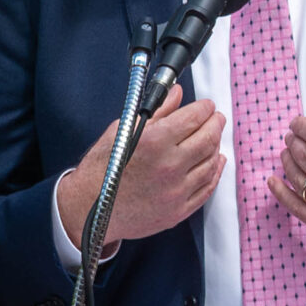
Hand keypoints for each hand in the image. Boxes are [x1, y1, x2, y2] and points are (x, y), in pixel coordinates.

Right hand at [57, 87, 225, 255]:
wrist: (88, 208)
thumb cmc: (101, 168)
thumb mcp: (123, 130)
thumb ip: (157, 111)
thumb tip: (176, 94)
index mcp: (154, 142)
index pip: (193, 118)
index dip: (204, 108)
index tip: (206, 105)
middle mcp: (169, 166)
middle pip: (208, 139)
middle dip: (216, 123)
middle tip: (216, 118)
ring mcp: (175, 192)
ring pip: (211, 163)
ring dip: (216, 146)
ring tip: (214, 138)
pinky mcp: (177, 211)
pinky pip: (206, 189)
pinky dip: (215, 172)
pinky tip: (214, 163)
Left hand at [272, 72, 305, 262]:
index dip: (302, 126)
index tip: (296, 123)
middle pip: (305, 155)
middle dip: (294, 142)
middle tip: (290, 137)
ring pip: (300, 179)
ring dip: (288, 163)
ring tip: (286, 152)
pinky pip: (300, 209)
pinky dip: (283, 195)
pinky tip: (274, 182)